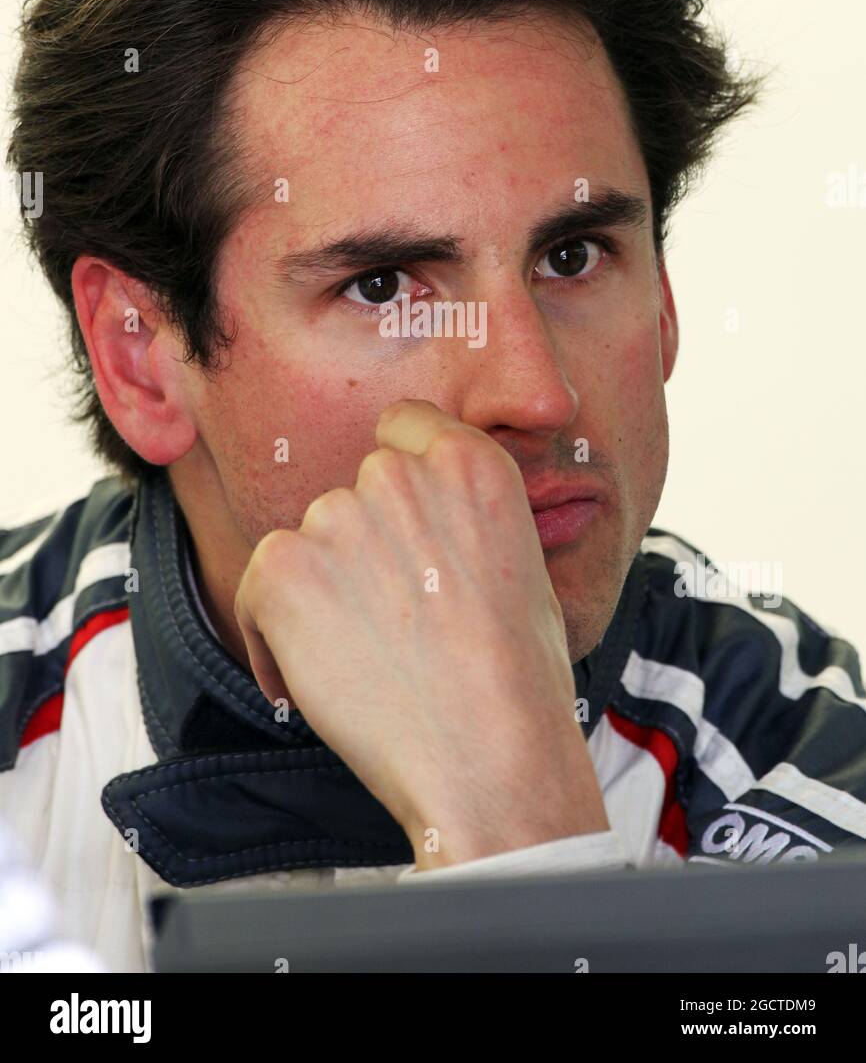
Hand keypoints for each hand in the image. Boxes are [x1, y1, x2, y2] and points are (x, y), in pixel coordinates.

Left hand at [234, 399, 608, 867]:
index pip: (402, 426)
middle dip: (359, 548)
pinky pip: (256, 589)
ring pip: (306, 543)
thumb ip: (464, 518)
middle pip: (350, 493)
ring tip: (362, 662)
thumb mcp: (522, 565)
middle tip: (388, 622)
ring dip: (317, 594)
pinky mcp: (282, 567)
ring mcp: (336, 515)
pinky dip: (270, 638)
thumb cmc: (519, 680)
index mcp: (468, 462)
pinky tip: (312, 684)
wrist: (490, 757)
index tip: (398, 533)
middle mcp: (398, 473)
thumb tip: (429, 525)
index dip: (395, 487)